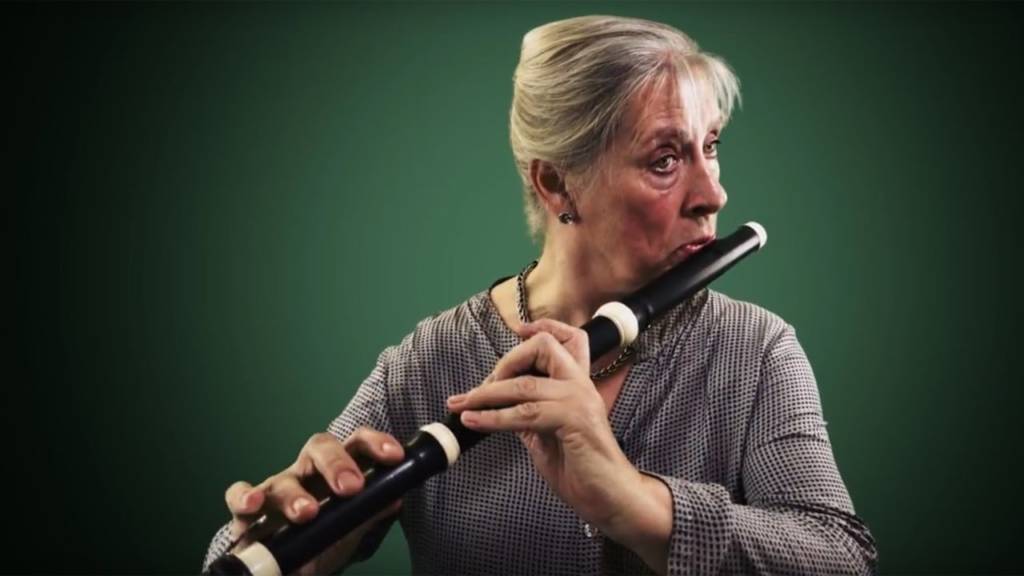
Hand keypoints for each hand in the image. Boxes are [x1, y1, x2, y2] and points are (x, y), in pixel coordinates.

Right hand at [223, 428, 404, 573]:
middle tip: (351, 488)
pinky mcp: (249, 512)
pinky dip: (243, 497)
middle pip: (319, 448)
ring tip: (307, 513)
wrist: (294, 569)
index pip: (357, 444)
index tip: (395, 456)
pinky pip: (239, 495)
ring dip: (295, 495)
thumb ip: (372, 512)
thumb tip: (394, 497)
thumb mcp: (355, 528)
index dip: (376, 443)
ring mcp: (277, 489)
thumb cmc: (327, 540)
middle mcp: (307, 472)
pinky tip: (252, 505)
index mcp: (338, 470)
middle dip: (336, 464)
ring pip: (283, 480)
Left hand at [445, 319, 641, 532]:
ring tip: (460, 405)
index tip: (518, 329)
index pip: (571, 338)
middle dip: (504, 363)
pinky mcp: (573, 419)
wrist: (608, 496)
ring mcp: (578, 400)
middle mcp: (581, 385)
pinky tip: (473, 421)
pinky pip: (524, 412)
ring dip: (485, 394)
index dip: (546, 326)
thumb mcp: (547, 434)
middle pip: (543, 347)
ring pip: (524, 383)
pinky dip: (492, 417)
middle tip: (480, 389)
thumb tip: (498, 405)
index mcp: (579, 384)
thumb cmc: (581, 468)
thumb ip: (528, 413)